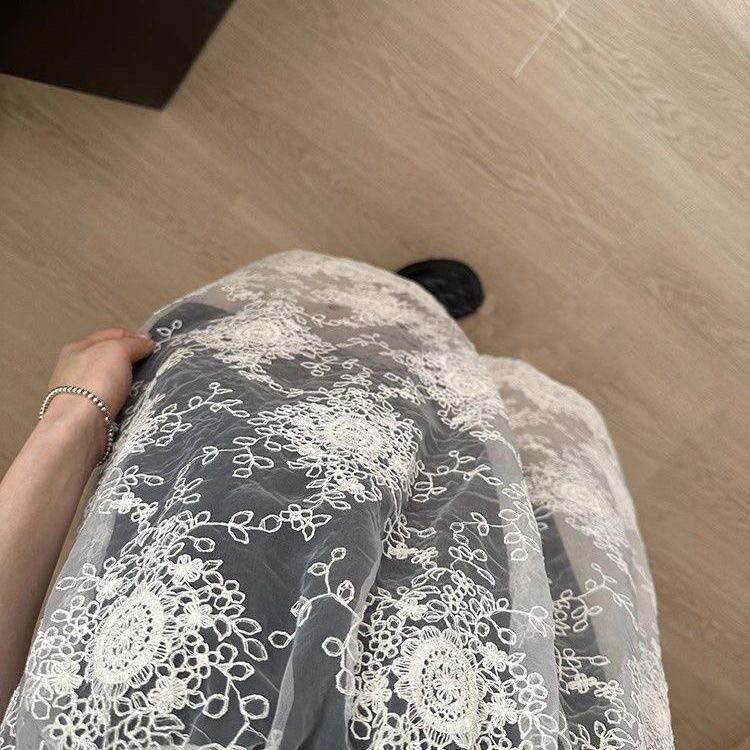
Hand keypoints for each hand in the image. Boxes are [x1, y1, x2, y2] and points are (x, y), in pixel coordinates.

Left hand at [42, 328, 154, 460]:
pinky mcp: (84, 414)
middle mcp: (74, 368)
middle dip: (131, 360)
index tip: (153, 346)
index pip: (112, 335)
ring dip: (127, 382)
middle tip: (152, 366)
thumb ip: (133, 344)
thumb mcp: (117, 351)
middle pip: (110, 357)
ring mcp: (78, 392)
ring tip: (146, 387)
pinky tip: (132, 404)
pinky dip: (121, 400)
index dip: (134, 337)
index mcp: (78, 347)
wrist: (79, 425)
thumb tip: (146, 343)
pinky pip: (109, 400)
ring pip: (110, 380)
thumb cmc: (96, 381)